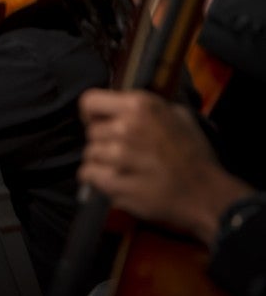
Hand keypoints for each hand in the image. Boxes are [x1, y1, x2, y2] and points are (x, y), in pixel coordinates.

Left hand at [78, 89, 251, 243]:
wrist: (207, 194)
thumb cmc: (194, 155)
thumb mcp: (178, 116)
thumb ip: (146, 108)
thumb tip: (121, 105)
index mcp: (140, 106)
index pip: (89, 101)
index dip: (91, 113)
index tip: (99, 122)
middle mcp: (127, 127)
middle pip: (91, 132)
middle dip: (103, 142)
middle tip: (124, 152)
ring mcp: (120, 156)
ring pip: (89, 154)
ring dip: (102, 162)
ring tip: (125, 168)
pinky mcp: (115, 182)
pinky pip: (88, 174)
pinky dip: (98, 179)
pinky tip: (117, 180)